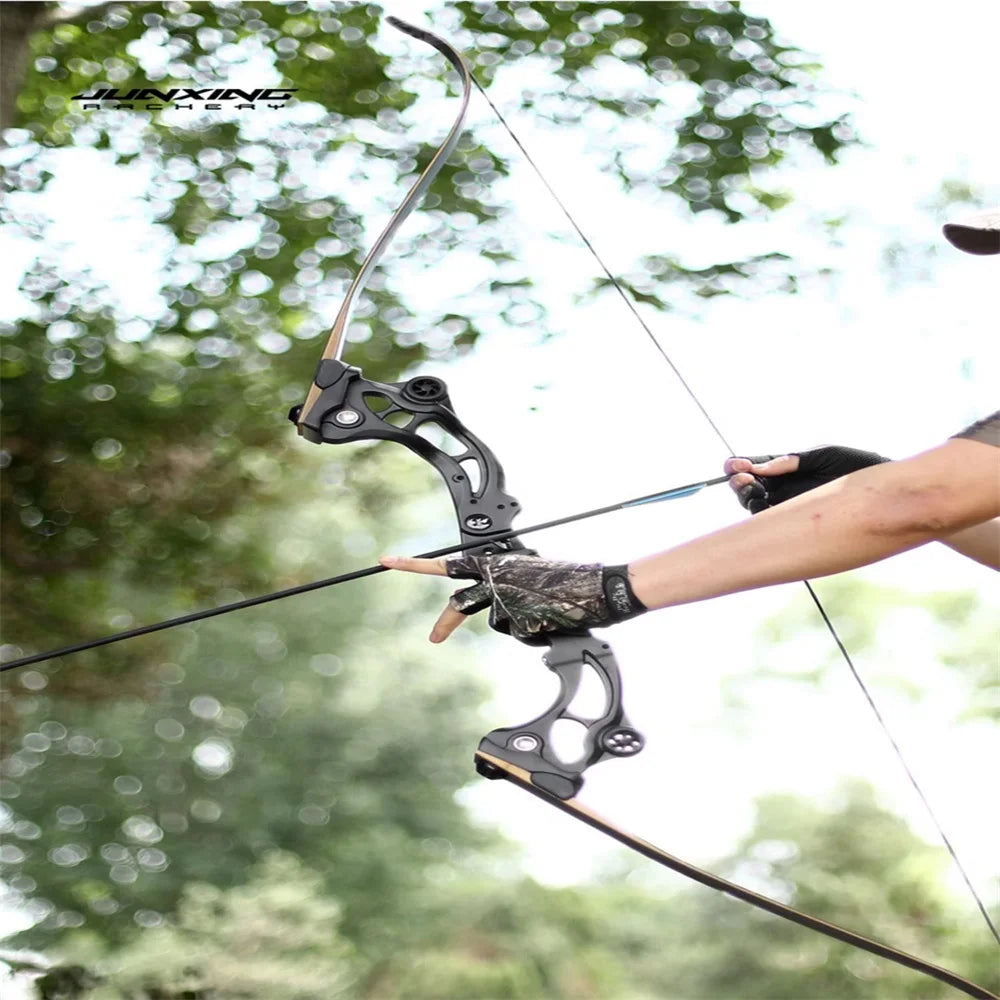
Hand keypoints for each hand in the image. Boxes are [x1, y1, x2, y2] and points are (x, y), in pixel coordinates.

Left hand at [379, 552, 645, 643]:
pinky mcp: (519, 624)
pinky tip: (551, 622)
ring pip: (495, 624)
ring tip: (543, 611)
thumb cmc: (569, 577)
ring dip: (515, 623)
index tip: (387, 561)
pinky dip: (534, 634)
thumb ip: (506, 579)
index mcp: (495, 563)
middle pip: (458, 604)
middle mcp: (495, 580)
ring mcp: (506, 603)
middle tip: (433, 639)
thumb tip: (493, 599)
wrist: (599, 588)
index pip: (448, 565)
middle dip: (445, 624)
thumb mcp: (530, 570)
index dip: (414, 564)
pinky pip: (519, 636)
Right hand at [725, 446, 890, 512]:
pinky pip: (773, 521)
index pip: (756, 468)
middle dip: (740, 483)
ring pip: (756, 505)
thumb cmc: (857, 467)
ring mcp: (790, 507)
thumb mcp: (825, 456)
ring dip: (747, 495)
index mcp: (788, 470)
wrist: (885, 488)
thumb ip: (794, 461)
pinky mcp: (799, 523)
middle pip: (750, 488)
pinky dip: (762, 513)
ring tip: (750, 485)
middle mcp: (784, 489)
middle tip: (741, 477)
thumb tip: (763, 467)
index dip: (740, 467)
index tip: (732, 465)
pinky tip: (762, 502)